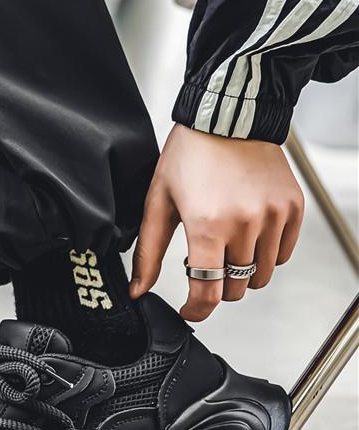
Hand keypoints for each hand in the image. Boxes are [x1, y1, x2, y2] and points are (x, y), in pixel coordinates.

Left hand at [129, 123, 303, 321]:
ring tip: (224, 245)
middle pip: (235, 288)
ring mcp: (273, 216)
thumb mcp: (158, 203)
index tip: (190, 311)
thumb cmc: (188, 156)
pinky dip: (265, 255)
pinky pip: (283, 254)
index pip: (208, 293)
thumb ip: (147, 253)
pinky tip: (246, 234)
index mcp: (207, 226)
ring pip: (261, 275)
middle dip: (216, 285)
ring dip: (241, 272)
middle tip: (203, 260)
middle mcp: (245, 224)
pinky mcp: (293, 208)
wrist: (228, 117)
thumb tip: (137, 291)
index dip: (197, 312)